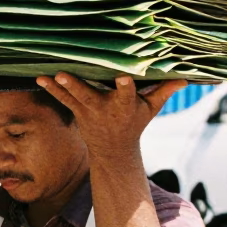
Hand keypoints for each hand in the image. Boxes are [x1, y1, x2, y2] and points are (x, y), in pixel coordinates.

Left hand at [35, 74, 185, 162]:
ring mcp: (88, 111)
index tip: (122, 77)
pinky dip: (51, 90)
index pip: (126, 93)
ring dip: (60, 87)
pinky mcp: (77, 111)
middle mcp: (104, 108)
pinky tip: (39, 78)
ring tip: (48, 75)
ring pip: (73, 97)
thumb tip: (187, 76)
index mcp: (125, 105)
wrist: (112, 150)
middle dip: (78, 86)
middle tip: (64, 76)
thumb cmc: (135, 123)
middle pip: (90, 95)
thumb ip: (165, 91)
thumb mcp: (151, 109)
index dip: (124, 85)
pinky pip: (63, 99)